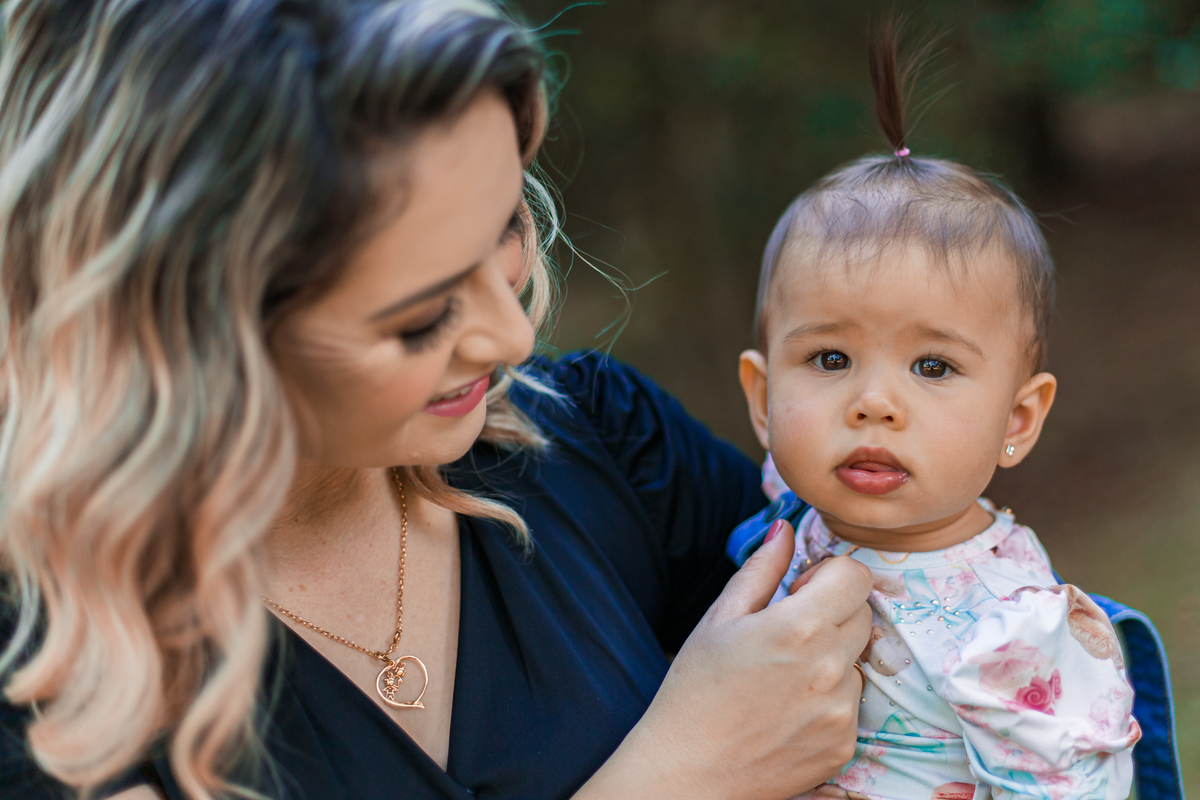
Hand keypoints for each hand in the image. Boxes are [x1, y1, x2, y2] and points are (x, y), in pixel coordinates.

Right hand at [575, 520, 872, 799]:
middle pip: (862, 614)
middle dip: (833, 611)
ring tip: (781, 678)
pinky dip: (827, 700)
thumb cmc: (694, 691)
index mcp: (799, 627)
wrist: (689, 773)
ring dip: (831, 658)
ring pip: (856, 660)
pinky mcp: (845, 744)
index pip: (855, 575)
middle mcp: (830, 668)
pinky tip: (786, 710)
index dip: (828, 575)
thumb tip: (785, 528)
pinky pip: (851, 703)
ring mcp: (842, 710)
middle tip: (787, 632)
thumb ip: (761, 568)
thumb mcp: (719, 618)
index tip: (800, 590)